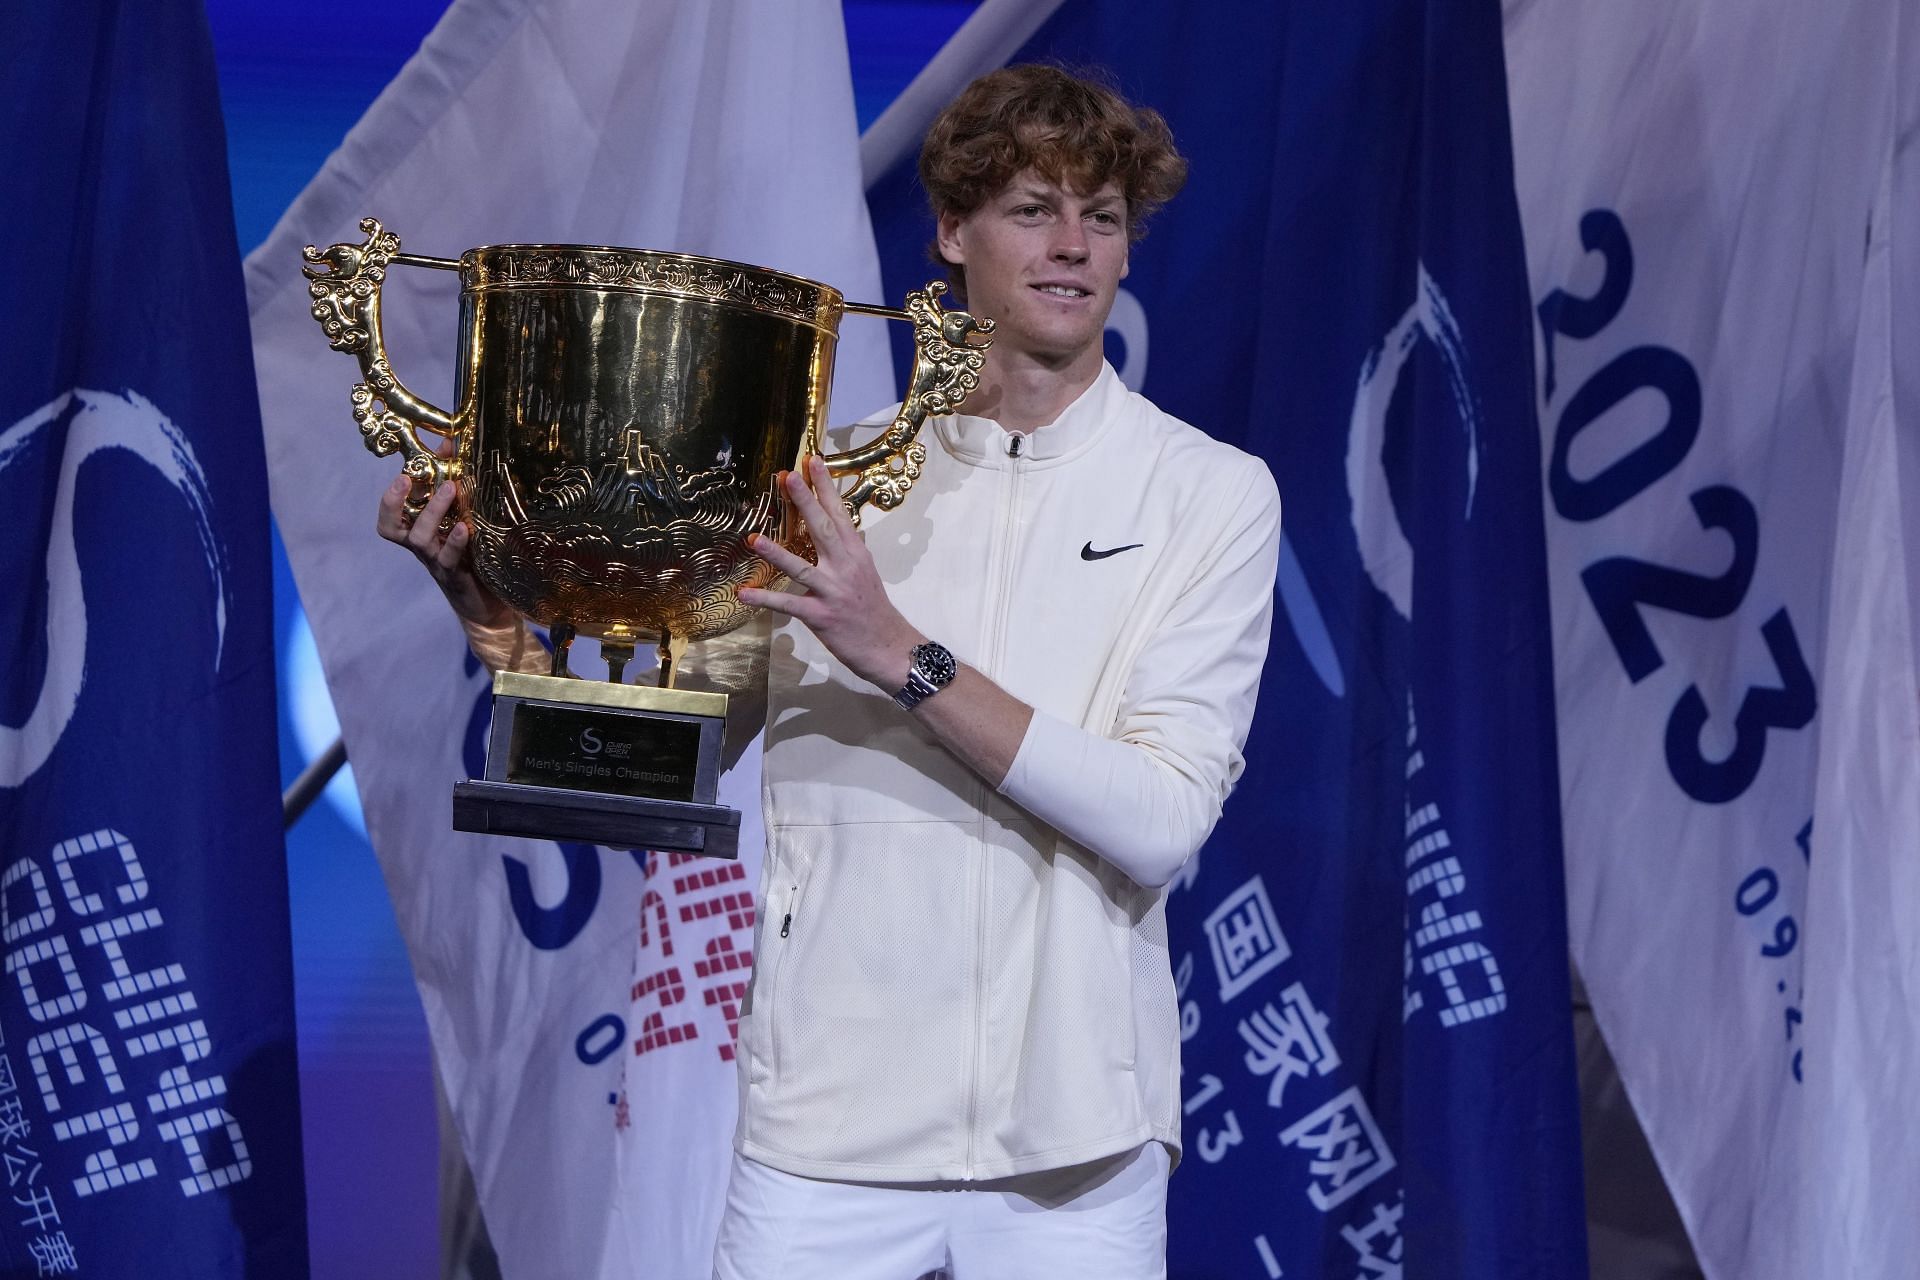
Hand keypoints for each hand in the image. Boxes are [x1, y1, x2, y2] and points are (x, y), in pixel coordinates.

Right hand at [375, 474, 515, 630]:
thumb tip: (450, 441)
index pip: (390, 518)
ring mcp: (436, 562)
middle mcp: (422, 547)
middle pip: (393, 529)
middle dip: (396, 502)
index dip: (389, 499)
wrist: (488, 602)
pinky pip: (449, 559)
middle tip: (409, 477)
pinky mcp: (456, 576)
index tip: (401, 475)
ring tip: (449, 489)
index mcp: (418, 532)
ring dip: (432, 512)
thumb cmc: (473, 553)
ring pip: (420, 539)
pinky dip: (455, 542)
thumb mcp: (462, 514)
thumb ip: (453, 479)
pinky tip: (464, 527)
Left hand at [739, 456, 921, 690]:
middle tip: (786, 476)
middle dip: (804, 502)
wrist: (888, 646)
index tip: (813, 461)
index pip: (840, 512)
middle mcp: (845, 567)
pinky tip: (744, 593)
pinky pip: (788, 605)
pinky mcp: (820, 615)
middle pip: (823, 529)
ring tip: (754, 538)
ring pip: (801, 567)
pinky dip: (765, 600)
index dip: (825, 487)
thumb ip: (853, 551)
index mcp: (855, 553)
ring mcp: (832, 591)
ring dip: (776, 553)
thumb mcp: (867, 573)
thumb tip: (849, 532)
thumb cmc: (873, 609)